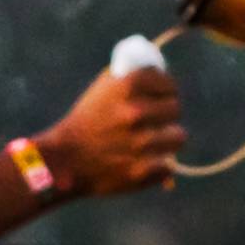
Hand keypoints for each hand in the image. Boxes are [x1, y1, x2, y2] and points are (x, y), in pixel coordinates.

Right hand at [36, 69, 186, 198]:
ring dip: (168, 139)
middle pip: (176, 108)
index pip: (167, 82)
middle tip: (161, 118)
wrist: (66, 158)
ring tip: (156, 141)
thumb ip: (133, 77)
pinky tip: (148, 161)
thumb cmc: (87, 119)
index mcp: (126, 85)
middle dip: (169, 113)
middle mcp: (134, 111)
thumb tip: (163, 74)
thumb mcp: (104, 88)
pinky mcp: (141, 170)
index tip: (165, 94)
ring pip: (178, 136)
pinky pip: (169, 164)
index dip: (167, 88)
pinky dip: (160, 165)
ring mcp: (139, 143)